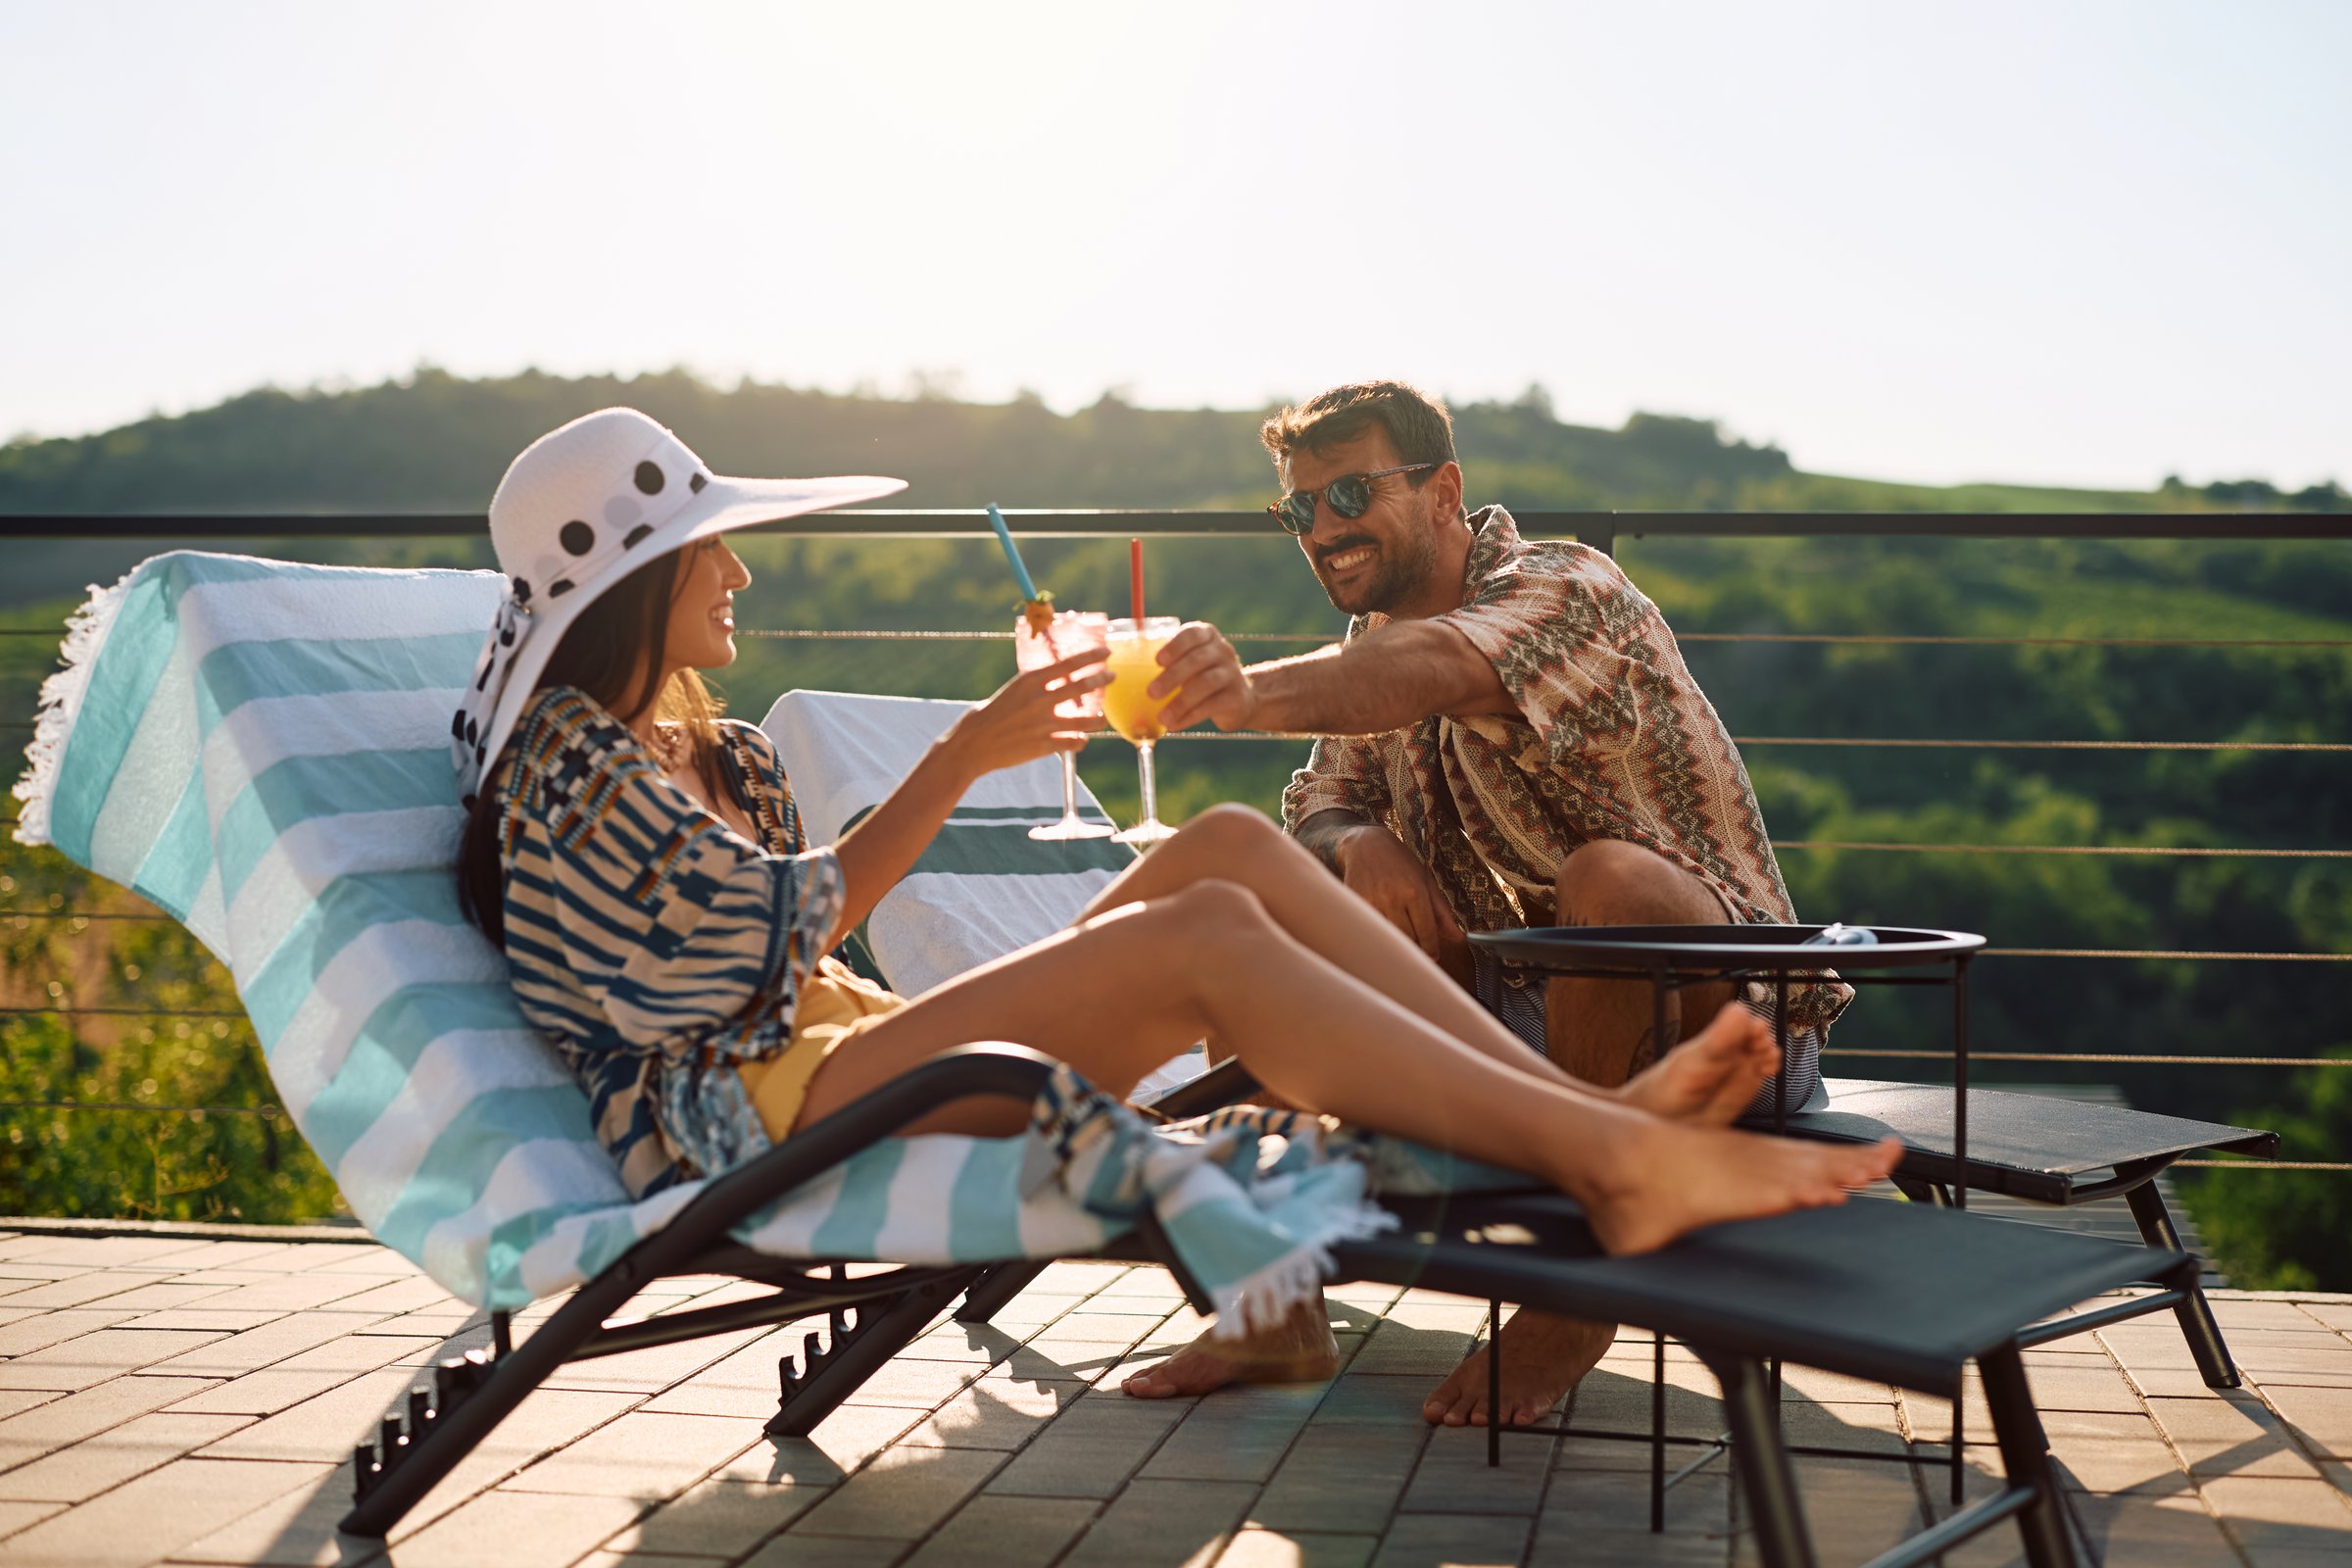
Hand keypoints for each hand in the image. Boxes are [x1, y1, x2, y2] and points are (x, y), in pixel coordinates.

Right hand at [941, 648, 1108, 778]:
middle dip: (1102, 679)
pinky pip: (1074, 743)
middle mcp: (1040, 700)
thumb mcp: (1010, 691)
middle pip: (1082, 686)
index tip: (1106, 652)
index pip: (1068, 664)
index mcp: (1029, 682)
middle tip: (1112, 676)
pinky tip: (1080, 740)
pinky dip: (1079, 741)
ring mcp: (1044, 724)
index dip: (1091, 657)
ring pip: (1086, 720)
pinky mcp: (1044, 746)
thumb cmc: (988, 715)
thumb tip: (1053, 680)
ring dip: (1097, 718)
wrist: (972, 745)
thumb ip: (1033, 687)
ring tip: (1100, 717)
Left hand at [1152, 621, 1257, 731]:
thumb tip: (1121, 678)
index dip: (1175, 646)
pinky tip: (1174, 725)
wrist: (1240, 700)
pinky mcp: (1237, 697)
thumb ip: (1165, 664)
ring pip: (1206, 684)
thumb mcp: (1188, 663)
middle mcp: (1223, 651)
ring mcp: (1233, 673)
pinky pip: (1212, 706)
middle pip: (1197, 660)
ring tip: (1162, 717)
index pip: (1192, 634)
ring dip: (1180, 702)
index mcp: (1207, 636)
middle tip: (1151, 692)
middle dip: (1172, 676)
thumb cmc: (1199, 677)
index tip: (1157, 661)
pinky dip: (1190, 717)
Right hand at [1334, 826, 1470, 981]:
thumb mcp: (1425, 881)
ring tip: (1401, 941)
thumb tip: (1458, 938)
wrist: (1365, 844)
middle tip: (1418, 950)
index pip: (1426, 932)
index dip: (1431, 949)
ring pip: (1388, 937)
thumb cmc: (1399, 862)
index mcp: (1414, 891)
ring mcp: (1371, 901)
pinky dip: (1379, 935)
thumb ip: (1441, 911)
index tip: (1433, 956)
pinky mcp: (1355, 904)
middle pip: (1408, 939)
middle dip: (1415, 948)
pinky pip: (1370, 930)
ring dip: (1397, 943)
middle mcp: (1393, 897)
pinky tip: (1383, 932)